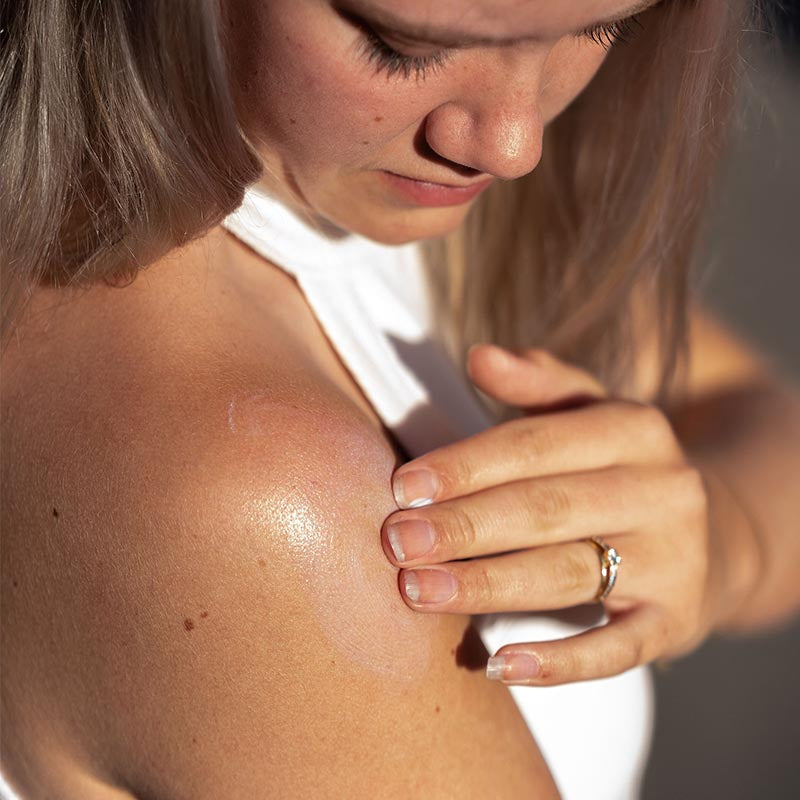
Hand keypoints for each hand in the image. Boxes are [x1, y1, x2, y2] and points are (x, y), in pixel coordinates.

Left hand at [381, 344, 732, 685]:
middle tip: (397, 542)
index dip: (465, 465)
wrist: (712, 534)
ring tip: (418, 591)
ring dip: (486, 585)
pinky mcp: (676, 621)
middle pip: (545, 508)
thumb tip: (479, 354)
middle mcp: (662, 489)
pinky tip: (499, 664)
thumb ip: (538, 382)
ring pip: (566, 573)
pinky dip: (560, 662)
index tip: (401, 487)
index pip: (534, 444)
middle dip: (464, 526)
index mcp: (633, 428)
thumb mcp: (591, 412)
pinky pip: (616, 648)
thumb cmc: (618, 467)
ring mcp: (674, 559)